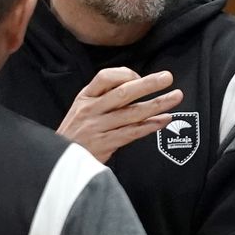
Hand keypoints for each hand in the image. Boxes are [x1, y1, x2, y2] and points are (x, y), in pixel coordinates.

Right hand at [57, 67, 183, 161]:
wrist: (58, 160)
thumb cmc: (76, 133)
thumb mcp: (81, 109)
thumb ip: (103, 98)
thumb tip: (136, 85)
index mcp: (84, 97)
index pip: (105, 77)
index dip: (126, 74)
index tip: (140, 77)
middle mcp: (91, 110)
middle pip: (123, 92)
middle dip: (148, 84)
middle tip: (168, 77)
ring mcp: (98, 127)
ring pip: (132, 113)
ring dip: (157, 104)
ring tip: (176, 97)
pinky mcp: (105, 144)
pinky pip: (132, 132)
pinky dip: (150, 126)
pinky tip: (164, 120)